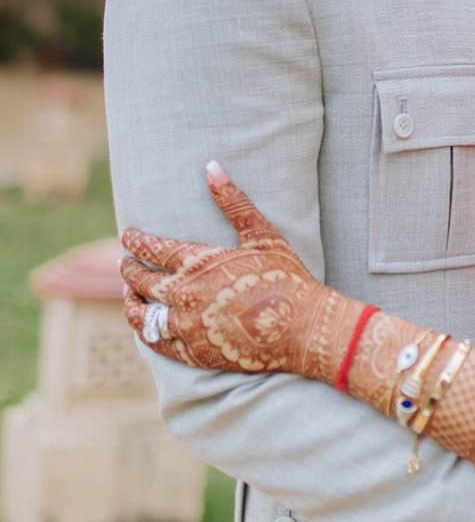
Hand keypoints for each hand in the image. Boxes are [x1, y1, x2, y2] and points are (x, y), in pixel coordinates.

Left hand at [121, 164, 360, 381]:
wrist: (302, 326)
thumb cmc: (286, 275)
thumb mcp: (262, 234)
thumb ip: (234, 202)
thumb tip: (212, 167)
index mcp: (199, 264)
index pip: (153, 249)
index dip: (136, 241)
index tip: (127, 235)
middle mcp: (186, 296)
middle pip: (141, 282)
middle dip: (129, 269)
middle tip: (125, 262)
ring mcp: (188, 328)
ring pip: (142, 317)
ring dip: (131, 303)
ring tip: (129, 294)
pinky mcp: (195, 354)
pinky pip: (159, 344)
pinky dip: (147, 332)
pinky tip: (147, 327)